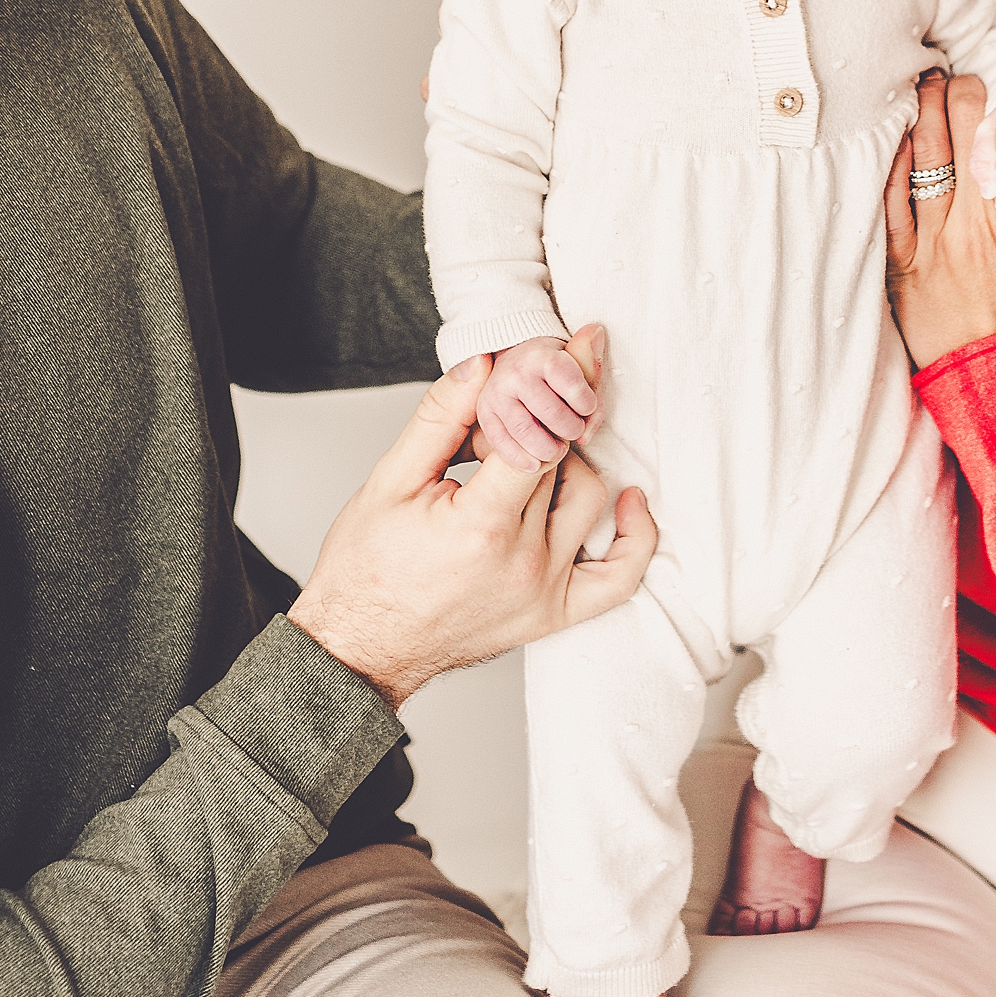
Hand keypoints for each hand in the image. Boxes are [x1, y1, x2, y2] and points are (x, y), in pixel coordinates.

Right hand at [288, 328, 653, 706]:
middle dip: (542, 419)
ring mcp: (545, 593)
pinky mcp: (555, 614)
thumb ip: (441, 418)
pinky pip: (620, 577)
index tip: (564, 346)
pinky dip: (636, 536)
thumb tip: (483, 363)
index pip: (542, 434)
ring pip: (590, 499)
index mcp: (481, 527)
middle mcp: (524, 563)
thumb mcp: (389, 481)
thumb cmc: (365, 570)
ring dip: (567, 463)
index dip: (550, 386)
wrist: (359, 650)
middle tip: (515, 400)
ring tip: (521, 455)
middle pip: (563, 460)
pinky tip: (631, 499)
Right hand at [480, 332, 600, 471]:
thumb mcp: (580, 368)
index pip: (569, 382)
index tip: (588, 408)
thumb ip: (594, 397)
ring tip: (559, 451)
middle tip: (575, 432)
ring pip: (525, 431)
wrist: (517, 359)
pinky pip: (500, 442)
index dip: (585, 402)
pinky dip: (520, 459)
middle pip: (550, 412)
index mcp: (543, 356)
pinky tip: (535, 464)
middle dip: (570, 429)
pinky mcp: (484, 412)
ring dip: (548, 449)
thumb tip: (586, 436)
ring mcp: (497, 393)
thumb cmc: (554, 369)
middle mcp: (516, 372)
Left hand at [885, 72, 995, 369]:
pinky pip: (888, 208)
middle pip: (958, 138)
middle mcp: (971, 226)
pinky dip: (889, 166)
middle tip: (951, 75)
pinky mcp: (901, 267)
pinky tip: (888, 138)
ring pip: (923, 161)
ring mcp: (932, 247)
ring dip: (920, 114)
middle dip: (955, 94)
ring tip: (921, 87)